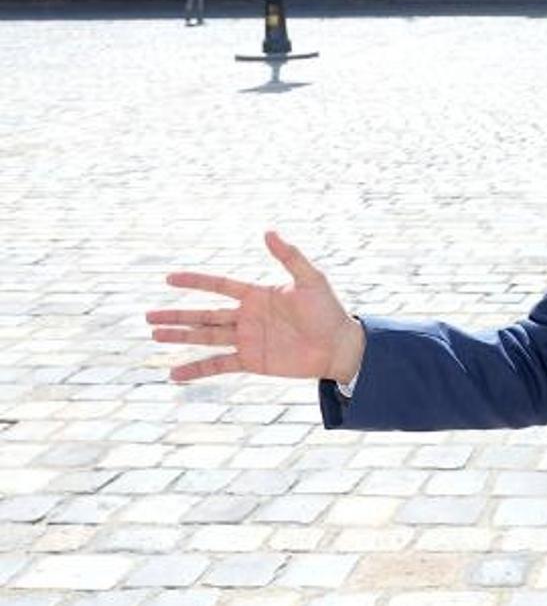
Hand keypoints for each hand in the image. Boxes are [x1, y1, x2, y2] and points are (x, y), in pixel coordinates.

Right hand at [146, 231, 364, 383]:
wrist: (339, 346)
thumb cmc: (329, 310)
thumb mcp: (311, 280)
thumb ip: (289, 256)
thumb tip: (268, 232)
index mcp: (258, 295)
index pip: (219, 286)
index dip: (195, 281)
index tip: (169, 278)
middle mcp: (248, 317)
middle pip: (204, 315)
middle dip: (177, 314)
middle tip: (147, 315)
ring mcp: (247, 340)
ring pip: (205, 337)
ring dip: (180, 337)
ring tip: (154, 335)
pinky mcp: (252, 361)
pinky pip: (218, 365)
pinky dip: (196, 369)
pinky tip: (174, 373)